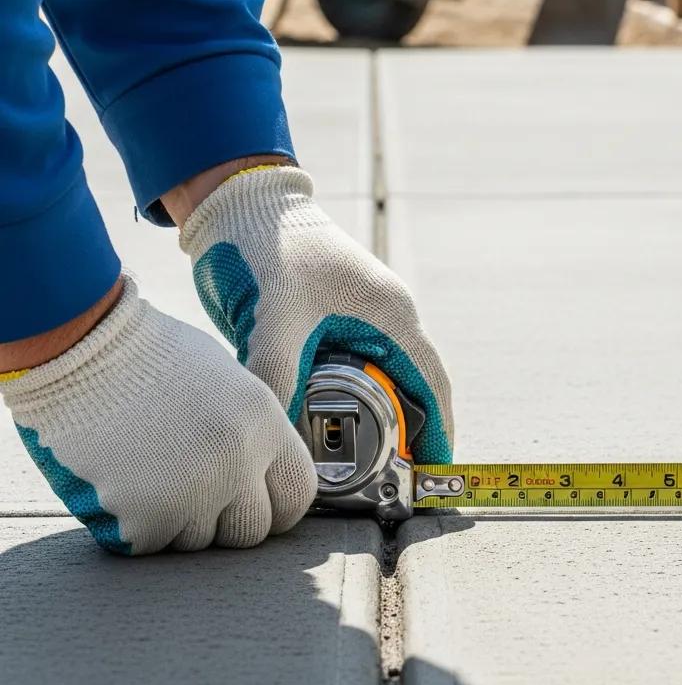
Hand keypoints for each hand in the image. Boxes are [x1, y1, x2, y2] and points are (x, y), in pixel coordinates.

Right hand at [1, 276, 316, 554]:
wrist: (84, 351)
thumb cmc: (152, 357)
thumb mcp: (228, 382)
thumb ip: (253, 432)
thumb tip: (265, 473)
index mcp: (264, 424)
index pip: (299, 494)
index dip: (278, 506)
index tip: (257, 504)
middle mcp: (238, 462)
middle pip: (252, 532)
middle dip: (225, 521)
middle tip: (193, 490)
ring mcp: (193, 493)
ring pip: (199, 543)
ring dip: (178, 520)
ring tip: (151, 471)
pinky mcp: (144, 518)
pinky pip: (151, 545)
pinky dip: (136, 526)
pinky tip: (123, 482)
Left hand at [179, 166, 453, 462]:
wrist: (241, 204)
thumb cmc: (267, 250)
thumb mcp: (273, 321)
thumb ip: (277, 379)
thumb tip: (276, 442)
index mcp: (389, 313)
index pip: (432, 383)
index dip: (439, 431)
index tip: (435, 472)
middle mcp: (385, 315)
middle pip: (414, 385)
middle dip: (411, 433)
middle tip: (396, 480)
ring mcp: (361, 315)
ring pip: (385, 379)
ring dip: (382, 418)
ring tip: (366, 464)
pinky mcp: (335, 318)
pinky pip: (357, 370)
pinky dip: (353, 401)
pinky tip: (329, 426)